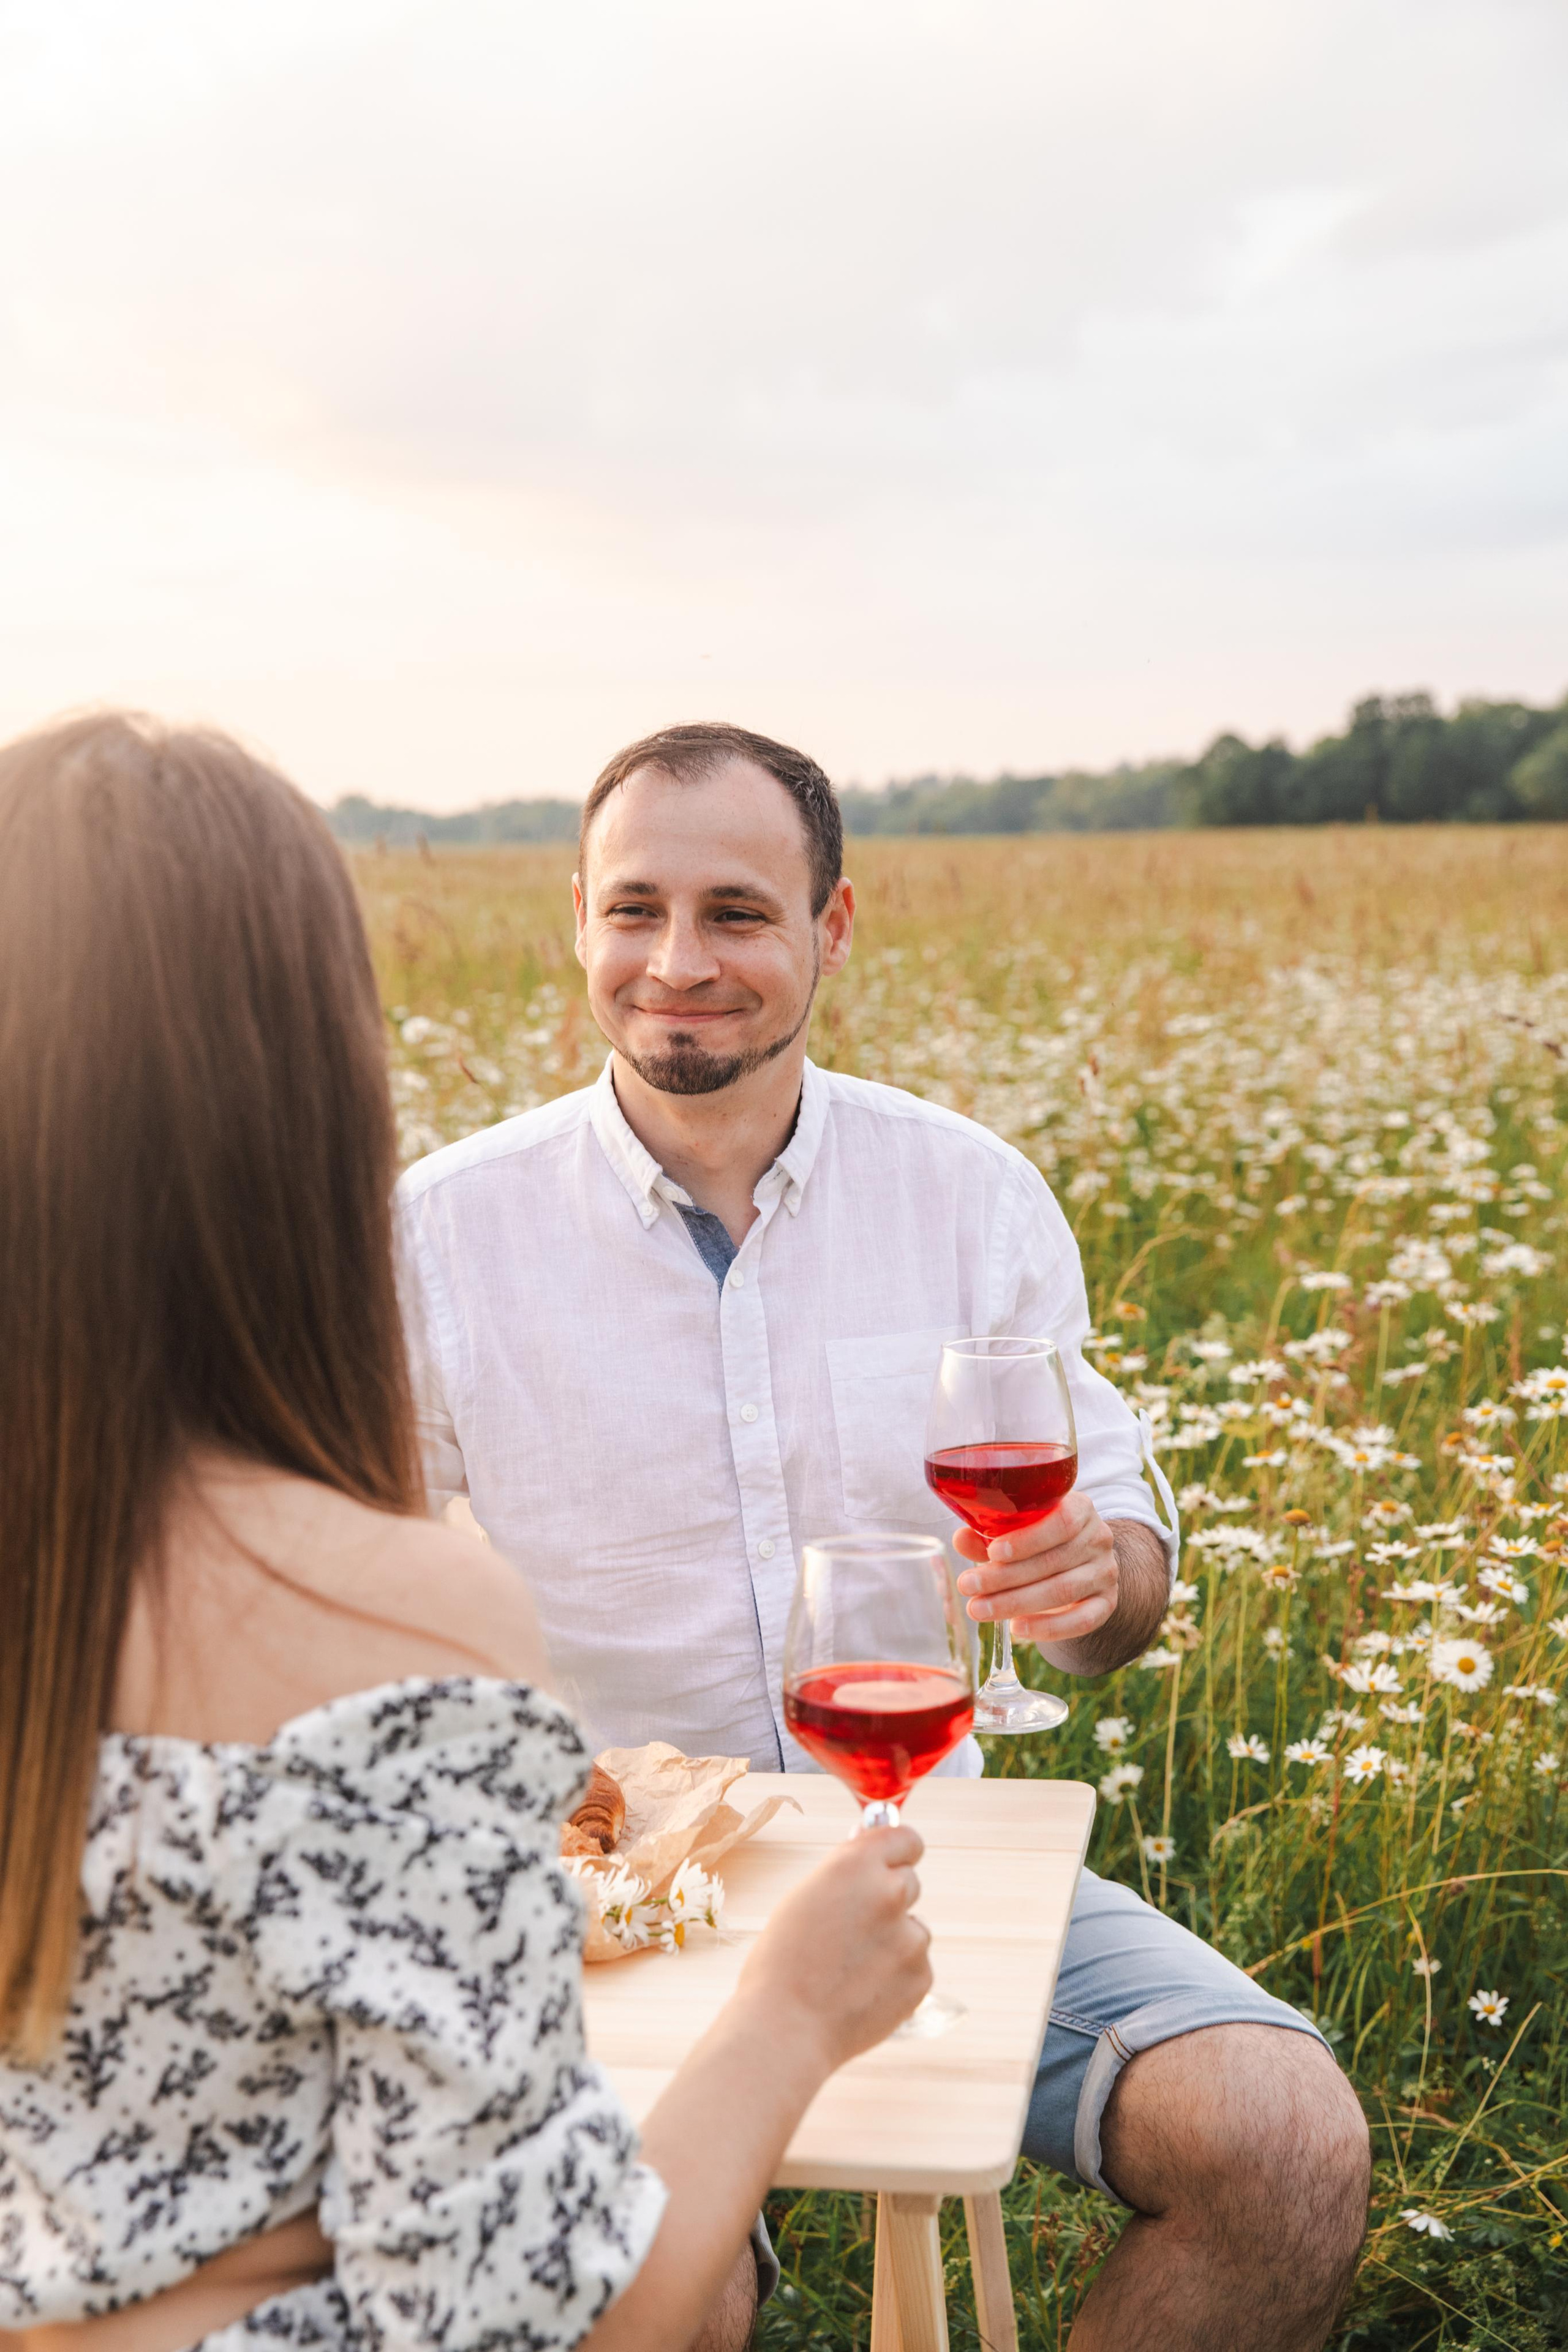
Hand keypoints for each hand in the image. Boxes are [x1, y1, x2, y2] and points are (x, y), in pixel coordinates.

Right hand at [736, 1825, 931, 2068]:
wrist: (786, 2027)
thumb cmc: (783, 1961)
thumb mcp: (806, 1897)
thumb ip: (846, 1876)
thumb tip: (874, 1862)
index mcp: (855, 1864)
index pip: (905, 1839)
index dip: (897, 1852)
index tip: (891, 1863)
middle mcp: (890, 1893)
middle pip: (908, 1882)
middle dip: (888, 1899)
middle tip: (855, 1928)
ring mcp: (910, 1937)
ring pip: (913, 1928)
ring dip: (894, 1941)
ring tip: (851, 1969)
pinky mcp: (921, 1977)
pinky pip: (915, 1966)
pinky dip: (896, 1977)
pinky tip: (862, 1991)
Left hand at [953, 1490, 1118, 1648]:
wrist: (1080, 1563)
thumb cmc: (1040, 1540)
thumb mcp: (1018, 1530)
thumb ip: (991, 1532)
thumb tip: (961, 1539)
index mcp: (1080, 1508)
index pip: (1061, 1521)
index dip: (1027, 1539)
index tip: (993, 1552)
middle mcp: (1098, 1538)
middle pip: (1053, 1560)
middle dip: (1005, 1576)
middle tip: (967, 1585)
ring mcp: (1106, 1572)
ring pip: (1062, 1591)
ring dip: (1016, 1603)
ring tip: (979, 1610)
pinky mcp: (1107, 1603)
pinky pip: (1081, 1621)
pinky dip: (1048, 1628)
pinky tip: (1017, 1628)